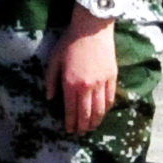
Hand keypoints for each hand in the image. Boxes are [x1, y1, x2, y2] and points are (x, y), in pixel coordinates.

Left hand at [53, 15, 117, 136]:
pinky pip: (110, 99)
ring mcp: (101, 83)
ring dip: (95, 122)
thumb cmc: (70, 42)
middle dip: (82, 127)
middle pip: (86, 114)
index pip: (71, 110)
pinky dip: (106, 109)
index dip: (70, 122)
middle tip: (80, 134)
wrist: (92, 28)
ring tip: (91, 128)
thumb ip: (51, 80)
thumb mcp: (54, 59)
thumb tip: (50, 98)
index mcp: (70, 83)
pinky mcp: (112, 78)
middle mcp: (87, 87)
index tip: (69, 130)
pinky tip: (102, 113)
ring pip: (99, 110)